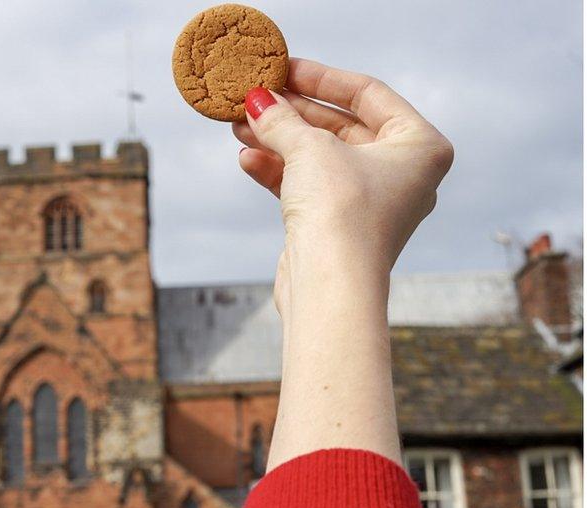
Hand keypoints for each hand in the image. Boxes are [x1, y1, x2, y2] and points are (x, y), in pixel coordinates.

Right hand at [234, 57, 453, 297]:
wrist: (331, 285)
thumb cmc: (342, 212)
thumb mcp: (310, 149)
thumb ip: (283, 119)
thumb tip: (258, 101)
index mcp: (419, 146)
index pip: (368, 94)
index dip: (322, 77)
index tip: (285, 68)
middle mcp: (402, 173)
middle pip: (340, 126)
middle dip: (292, 112)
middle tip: (256, 97)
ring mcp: (370, 202)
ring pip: (319, 158)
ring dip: (279, 141)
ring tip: (240, 125)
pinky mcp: (340, 226)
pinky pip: (309, 186)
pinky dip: (279, 171)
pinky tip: (248, 158)